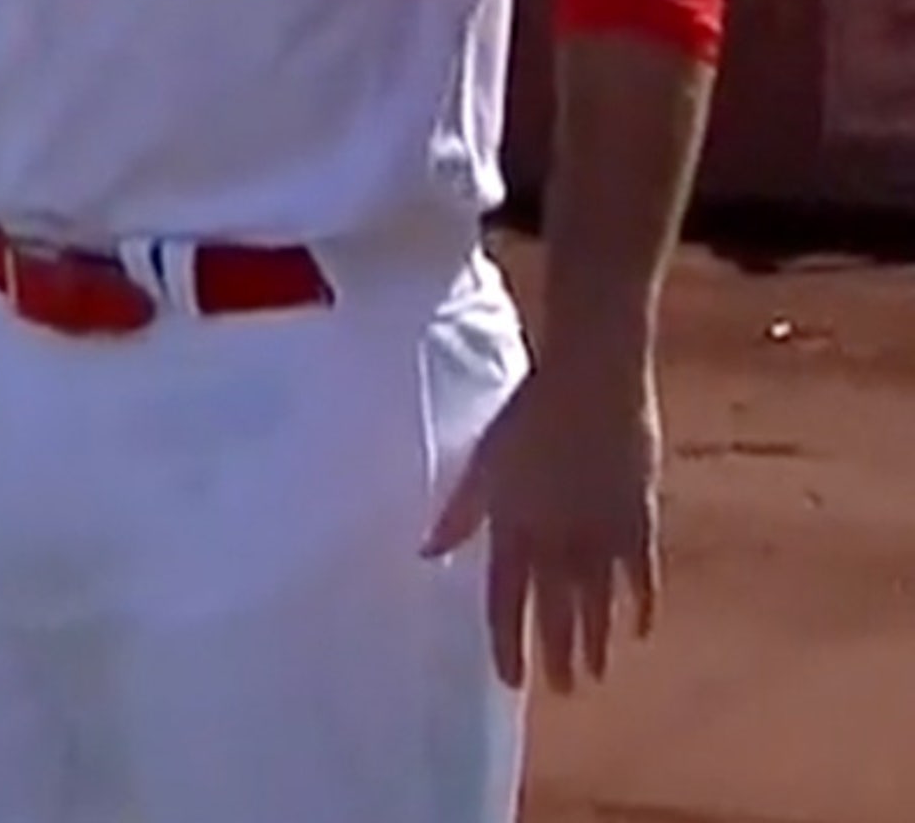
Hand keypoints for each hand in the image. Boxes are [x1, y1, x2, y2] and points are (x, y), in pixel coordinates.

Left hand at [423, 365, 661, 694]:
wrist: (592, 378)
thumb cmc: (530, 410)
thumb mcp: (484, 459)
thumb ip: (461, 511)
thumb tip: (426, 551)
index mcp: (512, 522)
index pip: (504, 599)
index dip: (507, 642)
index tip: (510, 680)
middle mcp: (555, 537)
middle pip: (554, 611)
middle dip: (555, 654)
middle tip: (562, 690)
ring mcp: (600, 531)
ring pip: (597, 603)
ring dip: (596, 641)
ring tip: (594, 675)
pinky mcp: (639, 518)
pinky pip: (642, 576)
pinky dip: (641, 605)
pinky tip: (639, 630)